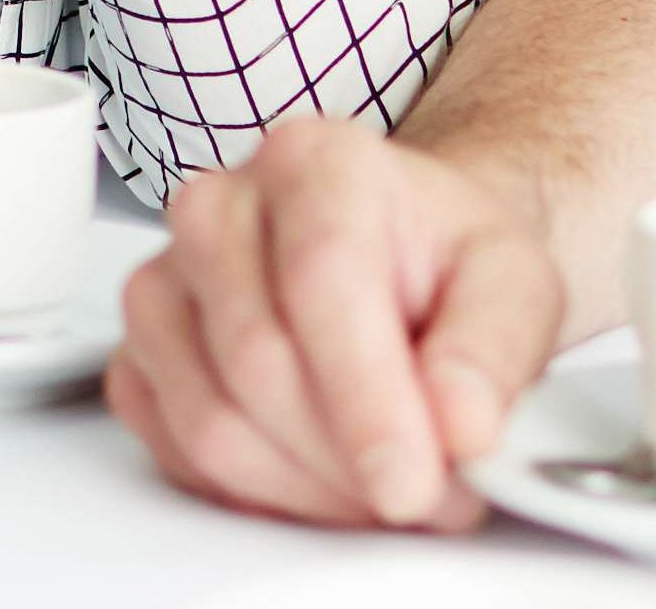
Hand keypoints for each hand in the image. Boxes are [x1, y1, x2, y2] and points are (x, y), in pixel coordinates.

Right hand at [108, 117, 568, 528]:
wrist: (402, 259)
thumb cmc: (443, 262)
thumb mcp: (518, 284)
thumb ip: (496, 350)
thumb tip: (461, 424)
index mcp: (316, 161)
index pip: (320, 280)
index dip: (365, 398)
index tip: (412, 481)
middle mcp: (220, 207)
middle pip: (259, 362)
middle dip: (348, 460)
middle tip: (430, 493)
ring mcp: (164, 280)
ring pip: (209, 420)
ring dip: (307, 488)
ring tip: (382, 484)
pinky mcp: (137, 352)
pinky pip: (175, 449)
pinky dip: (256, 491)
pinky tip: (319, 477)